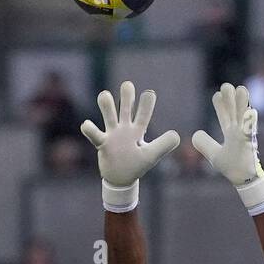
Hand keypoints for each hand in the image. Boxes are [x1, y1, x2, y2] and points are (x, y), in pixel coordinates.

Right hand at [81, 81, 178, 202]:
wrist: (120, 178)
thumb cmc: (136, 165)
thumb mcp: (151, 156)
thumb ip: (163, 145)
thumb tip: (177, 135)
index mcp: (137, 130)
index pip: (144, 114)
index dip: (146, 104)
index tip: (149, 93)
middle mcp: (124, 128)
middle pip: (125, 107)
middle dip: (126, 96)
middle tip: (128, 85)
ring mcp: (112, 134)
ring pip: (108, 115)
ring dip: (106, 105)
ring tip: (104, 95)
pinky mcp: (102, 143)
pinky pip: (95, 134)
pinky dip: (90, 129)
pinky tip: (86, 124)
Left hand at [192, 83, 263, 185]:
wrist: (243, 180)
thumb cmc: (232, 167)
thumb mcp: (214, 155)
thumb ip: (205, 144)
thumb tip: (194, 135)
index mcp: (231, 133)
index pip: (225, 116)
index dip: (220, 106)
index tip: (216, 95)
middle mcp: (238, 131)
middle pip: (234, 111)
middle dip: (230, 99)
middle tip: (225, 86)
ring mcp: (244, 136)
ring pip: (243, 117)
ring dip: (242, 104)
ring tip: (241, 89)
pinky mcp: (249, 144)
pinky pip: (249, 131)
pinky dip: (250, 122)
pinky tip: (251, 112)